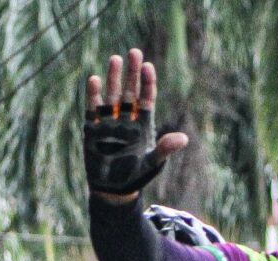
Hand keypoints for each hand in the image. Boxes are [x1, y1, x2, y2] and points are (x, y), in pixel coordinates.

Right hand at [84, 48, 188, 198]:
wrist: (114, 190)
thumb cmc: (136, 176)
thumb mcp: (153, 163)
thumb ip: (165, 149)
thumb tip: (184, 139)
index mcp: (143, 124)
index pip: (146, 98)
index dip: (147, 82)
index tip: (148, 67)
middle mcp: (127, 119)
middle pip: (130, 91)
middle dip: (132, 73)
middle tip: (134, 52)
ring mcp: (110, 122)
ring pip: (112, 95)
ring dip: (113, 78)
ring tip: (115, 59)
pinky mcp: (94, 129)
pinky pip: (93, 109)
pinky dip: (93, 95)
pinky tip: (94, 80)